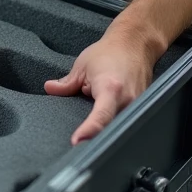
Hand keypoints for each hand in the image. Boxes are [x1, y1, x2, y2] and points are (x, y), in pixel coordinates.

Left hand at [44, 24, 156, 144]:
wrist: (136, 43)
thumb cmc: (110, 52)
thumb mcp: (83, 66)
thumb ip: (67, 83)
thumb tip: (50, 89)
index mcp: (111, 88)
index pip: (101, 117)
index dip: (89, 131)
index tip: (76, 142)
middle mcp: (128, 100)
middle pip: (112, 128)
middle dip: (96, 139)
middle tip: (79, 147)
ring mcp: (138, 105)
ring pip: (120, 127)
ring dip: (105, 133)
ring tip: (90, 139)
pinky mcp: (141, 108)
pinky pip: (126, 121)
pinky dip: (114, 125)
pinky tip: (105, 128)